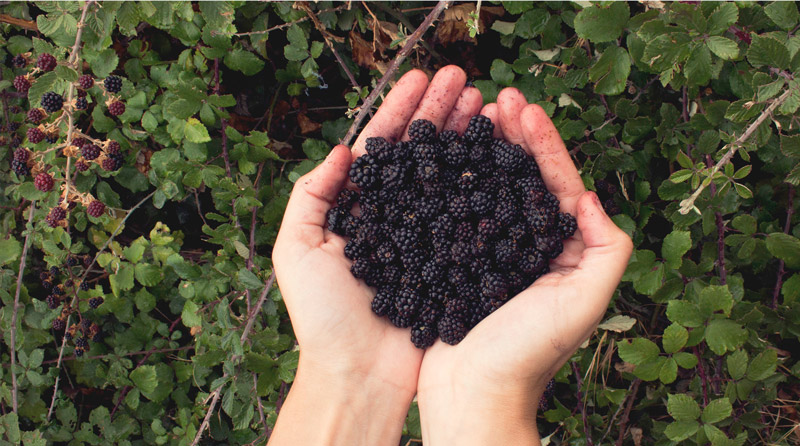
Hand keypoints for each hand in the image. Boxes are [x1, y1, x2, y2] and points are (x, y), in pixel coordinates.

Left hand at [269, 65, 482, 444]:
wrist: (358, 373)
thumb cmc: (321, 316)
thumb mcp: (296, 249)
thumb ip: (311, 195)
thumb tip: (344, 150)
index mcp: (357, 207)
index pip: (382, 147)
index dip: (401, 109)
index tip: (423, 77)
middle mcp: (394, 215)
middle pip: (421, 153)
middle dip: (441, 113)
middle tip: (467, 80)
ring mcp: (425, 236)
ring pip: (448, 175)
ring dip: (465, 137)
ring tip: (488, 104)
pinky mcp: (451, 260)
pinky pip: (468, 214)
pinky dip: (482, 183)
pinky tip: (499, 156)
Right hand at [416, 88, 633, 444]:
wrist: (471, 395)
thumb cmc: (527, 355)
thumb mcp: (584, 303)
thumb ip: (608, 251)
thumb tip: (593, 198)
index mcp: (566, 254)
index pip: (560, 186)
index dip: (546, 145)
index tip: (526, 109)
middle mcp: (533, 249)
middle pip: (526, 180)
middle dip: (516, 137)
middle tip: (501, 97)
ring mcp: (494, 253)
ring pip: (492, 191)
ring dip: (487, 151)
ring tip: (476, 115)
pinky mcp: (460, 262)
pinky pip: (461, 212)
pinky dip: (457, 181)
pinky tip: (446, 158)